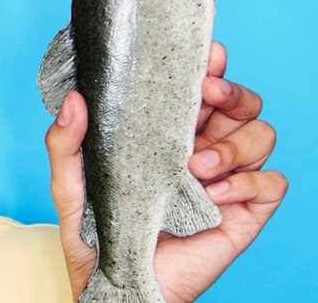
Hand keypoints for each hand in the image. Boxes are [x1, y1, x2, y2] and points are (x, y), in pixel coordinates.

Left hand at [45, 41, 287, 300]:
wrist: (112, 286)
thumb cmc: (93, 234)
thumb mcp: (70, 185)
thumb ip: (65, 143)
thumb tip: (75, 100)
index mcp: (166, 132)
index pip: (199, 87)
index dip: (210, 66)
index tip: (205, 57)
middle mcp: (201, 148)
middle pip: (240, 102)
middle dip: (232, 91)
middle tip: (208, 95)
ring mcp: (225, 180)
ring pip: (261, 134)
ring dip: (234, 142)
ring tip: (196, 165)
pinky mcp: (242, 213)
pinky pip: (270, 182)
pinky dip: (248, 181)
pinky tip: (214, 194)